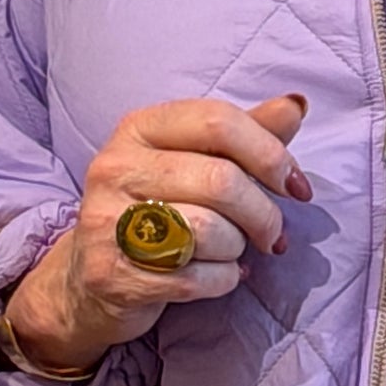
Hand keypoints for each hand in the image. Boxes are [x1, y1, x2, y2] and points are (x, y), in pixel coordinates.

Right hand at [3, 94, 312, 372]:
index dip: (270, 153)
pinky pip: (195, 279)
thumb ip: (245, 133)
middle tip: (272, 233)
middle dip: (263, 213)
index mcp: (139, 128)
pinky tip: (219, 275)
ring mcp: (107, 222)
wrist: (89, 279)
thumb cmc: (157, 210)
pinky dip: (223, 280)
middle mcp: (116, 167)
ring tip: (231, 251)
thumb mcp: (196, 161)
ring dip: (238, 248)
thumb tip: (295, 105)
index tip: (296, 186)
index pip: (218, 122)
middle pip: (221, 181)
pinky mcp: (113, 275)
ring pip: (210, 232)